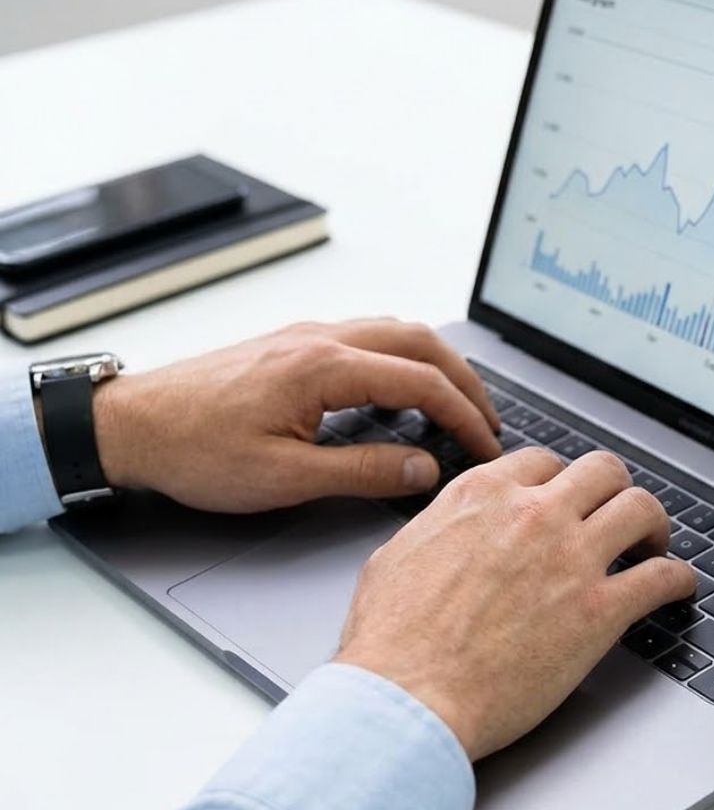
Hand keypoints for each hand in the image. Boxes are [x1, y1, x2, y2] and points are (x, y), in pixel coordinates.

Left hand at [91, 319, 501, 512]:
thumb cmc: (194, 450)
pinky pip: (369, 337)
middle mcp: (321, 338)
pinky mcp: (293, 344)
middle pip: (421, 342)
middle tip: (486, 422)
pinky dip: (403, 360)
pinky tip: (402, 390)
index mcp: (324, 366)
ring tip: (455, 405)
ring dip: (436, 365)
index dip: (464, 416)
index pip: (422, 382)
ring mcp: (307, 336)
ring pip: (396, 332)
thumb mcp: (285, 478)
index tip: (485, 446)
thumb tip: (423, 468)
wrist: (132, 426)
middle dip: (464, 381)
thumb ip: (364, 470)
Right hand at [335, 447, 695, 760]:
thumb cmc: (391, 642)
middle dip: (613, 490)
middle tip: (616, 513)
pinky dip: (678, 579)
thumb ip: (438, 529)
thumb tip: (449, 528)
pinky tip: (678, 588)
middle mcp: (533, 514)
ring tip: (653, 544)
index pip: (542, 461)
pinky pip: (662, 577)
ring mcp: (572, 558)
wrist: (407, 699)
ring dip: (652, 524)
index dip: (560, 480)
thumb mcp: (398, 557)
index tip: (566, 499)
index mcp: (483, 496)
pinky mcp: (599, 611)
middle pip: (602, 471)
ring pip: (641, 508)